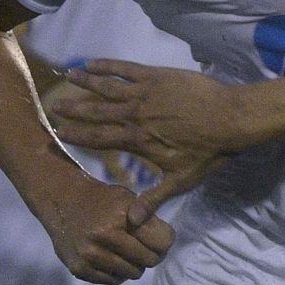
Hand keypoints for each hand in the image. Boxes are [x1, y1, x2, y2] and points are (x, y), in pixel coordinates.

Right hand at [32, 171, 172, 284]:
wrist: (62, 202)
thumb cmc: (103, 200)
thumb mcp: (128, 199)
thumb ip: (149, 219)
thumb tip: (166, 244)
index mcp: (120, 218)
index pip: (162, 243)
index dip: (165, 241)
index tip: (161, 239)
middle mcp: (103, 238)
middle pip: (149, 261)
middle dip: (152, 255)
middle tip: (146, 248)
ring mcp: (89, 255)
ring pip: (132, 273)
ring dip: (135, 265)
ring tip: (128, 252)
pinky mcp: (79, 269)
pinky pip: (113, 280)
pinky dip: (118, 272)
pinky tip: (112, 258)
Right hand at [47, 59, 240, 221]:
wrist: (232, 118)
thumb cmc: (209, 151)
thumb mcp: (180, 180)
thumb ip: (154, 199)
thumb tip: (131, 222)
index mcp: (137, 140)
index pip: (100, 138)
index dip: (77, 135)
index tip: (58, 132)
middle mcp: (135, 115)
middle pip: (97, 111)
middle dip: (74, 109)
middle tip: (53, 105)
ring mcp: (145, 93)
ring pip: (108, 87)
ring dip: (87, 82)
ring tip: (68, 77)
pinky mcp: (157, 76)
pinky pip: (127, 69)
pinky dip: (109, 65)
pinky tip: (94, 62)